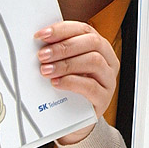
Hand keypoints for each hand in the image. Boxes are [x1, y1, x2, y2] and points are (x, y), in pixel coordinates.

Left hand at [35, 21, 118, 144]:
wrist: (75, 118)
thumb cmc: (70, 87)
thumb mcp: (67, 66)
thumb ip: (59, 52)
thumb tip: (40, 42)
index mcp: (99, 47)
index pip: (84, 30)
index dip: (63, 29)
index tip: (42, 35)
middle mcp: (108, 61)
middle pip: (91, 43)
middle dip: (64, 47)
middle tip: (42, 54)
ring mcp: (108, 80)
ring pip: (94, 61)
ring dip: (66, 63)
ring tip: (46, 70)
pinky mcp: (104, 98)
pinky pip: (91, 86)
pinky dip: (71, 82)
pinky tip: (56, 82)